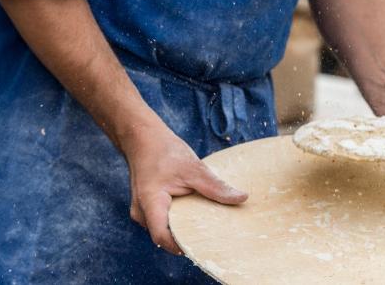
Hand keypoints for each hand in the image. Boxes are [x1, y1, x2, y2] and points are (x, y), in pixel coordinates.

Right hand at [120, 124, 247, 253]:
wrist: (142, 138)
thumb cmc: (163, 151)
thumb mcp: (193, 168)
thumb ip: (216, 187)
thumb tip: (242, 198)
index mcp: (150, 203)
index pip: (162, 237)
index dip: (182, 246)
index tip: (204, 246)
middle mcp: (141, 212)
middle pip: (165, 235)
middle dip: (186, 238)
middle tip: (212, 238)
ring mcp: (142, 211)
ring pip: (164, 228)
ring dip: (182, 227)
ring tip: (205, 225)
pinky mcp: (147, 208)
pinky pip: (163, 220)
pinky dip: (178, 218)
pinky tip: (194, 213)